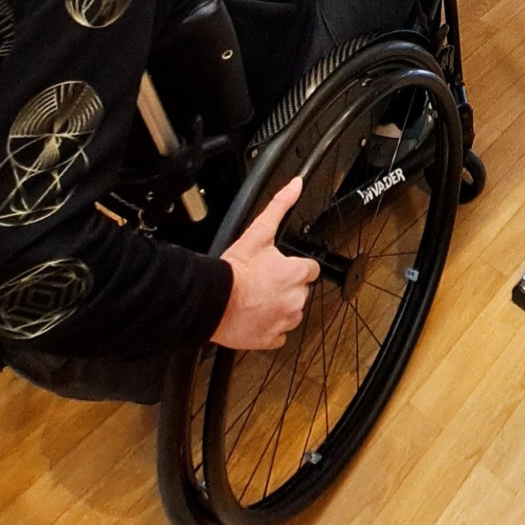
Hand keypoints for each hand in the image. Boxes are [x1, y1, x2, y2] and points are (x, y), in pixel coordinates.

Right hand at [211, 176, 318, 350]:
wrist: (213, 301)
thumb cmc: (235, 270)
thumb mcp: (259, 232)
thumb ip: (280, 206)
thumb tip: (295, 185)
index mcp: (296, 273)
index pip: (311, 269)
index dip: (296, 266)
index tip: (282, 266)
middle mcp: (296, 299)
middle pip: (301, 291)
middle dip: (288, 285)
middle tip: (266, 281)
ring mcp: (285, 321)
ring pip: (292, 312)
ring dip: (281, 306)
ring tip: (260, 298)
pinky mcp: (271, 339)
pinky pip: (279, 333)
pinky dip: (270, 326)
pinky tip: (257, 315)